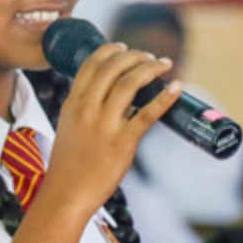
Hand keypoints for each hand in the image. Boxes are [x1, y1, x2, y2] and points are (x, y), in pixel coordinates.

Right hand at [44, 42, 180, 217]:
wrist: (66, 195)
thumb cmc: (69, 166)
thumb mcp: (69, 127)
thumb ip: (86, 110)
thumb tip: (113, 99)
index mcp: (73, 103)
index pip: (91, 64)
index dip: (110, 51)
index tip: (125, 47)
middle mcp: (87, 108)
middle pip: (114, 67)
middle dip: (135, 56)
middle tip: (151, 57)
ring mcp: (105, 124)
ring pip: (130, 83)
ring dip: (151, 68)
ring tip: (164, 65)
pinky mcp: (122, 142)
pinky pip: (148, 113)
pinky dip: (164, 97)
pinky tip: (176, 88)